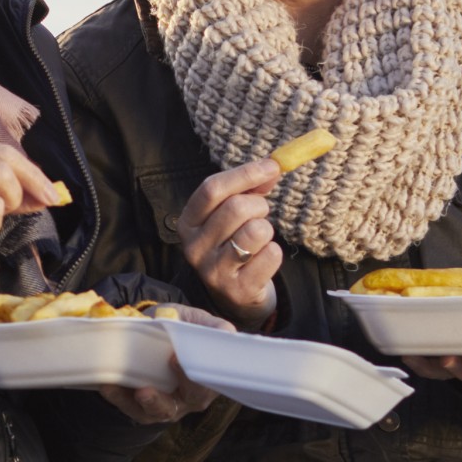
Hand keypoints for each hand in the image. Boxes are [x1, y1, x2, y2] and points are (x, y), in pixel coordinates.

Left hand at [104, 309, 231, 423]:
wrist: (162, 327)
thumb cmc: (185, 327)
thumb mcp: (198, 322)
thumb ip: (213, 327)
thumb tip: (227, 333)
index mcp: (205, 383)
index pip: (202, 389)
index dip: (191, 381)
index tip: (174, 360)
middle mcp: (184, 400)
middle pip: (173, 409)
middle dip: (158, 402)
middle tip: (144, 391)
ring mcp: (162, 404)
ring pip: (148, 413)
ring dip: (129, 404)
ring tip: (115, 389)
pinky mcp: (140, 404)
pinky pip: (128, 406)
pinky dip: (115, 397)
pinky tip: (104, 383)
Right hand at [179, 157, 283, 322]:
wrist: (235, 296)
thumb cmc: (233, 245)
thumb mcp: (231, 215)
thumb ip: (248, 189)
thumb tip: (271, 168)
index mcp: (187, 223)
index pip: (211, 189)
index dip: (244, 174)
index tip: (272, 166)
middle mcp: (194, 247)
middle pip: (236, 207)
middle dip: (259, 206)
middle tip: (259, 216)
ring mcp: (214, 271)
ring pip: (256, 231)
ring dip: (266, 230)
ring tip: (259, 239)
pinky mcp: (237, 289)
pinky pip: (271, 255)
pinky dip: (274, 253)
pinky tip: (262, 261)